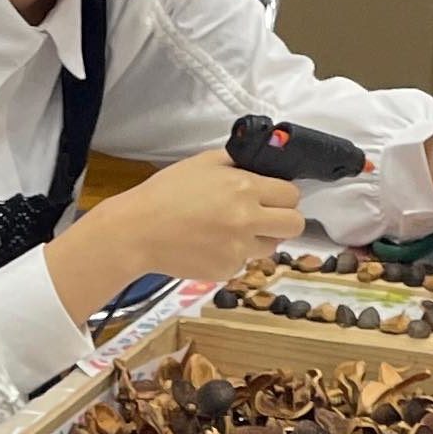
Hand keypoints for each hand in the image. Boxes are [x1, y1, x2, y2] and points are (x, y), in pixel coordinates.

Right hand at [51, 146, 301, 318]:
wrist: (137, 232)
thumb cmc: (165, 193)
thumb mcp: (203, 163)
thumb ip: (238, 162)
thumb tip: (264, 164)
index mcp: (245, 188)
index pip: (292, 194)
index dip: (283, 195)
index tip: (272, 196)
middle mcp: (247, 220)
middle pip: (295, 225)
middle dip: (284, 219)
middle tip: (265, 217)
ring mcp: (238, 250)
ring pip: (270, 247)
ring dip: (258, 239)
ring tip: (229, 231)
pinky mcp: (226, 270)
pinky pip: (243, 263)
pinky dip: (231, 255)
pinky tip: (209, 245)